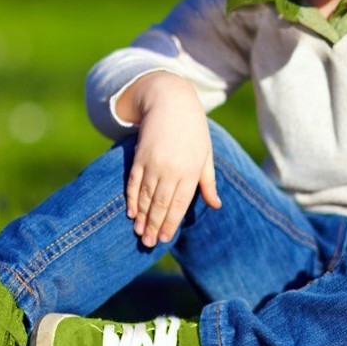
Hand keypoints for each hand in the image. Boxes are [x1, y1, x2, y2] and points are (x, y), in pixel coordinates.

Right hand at [119, 73, 221, 246]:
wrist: (171, 102)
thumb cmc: (194, 131)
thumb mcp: (206, 155)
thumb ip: (208, 182)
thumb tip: (216, 205)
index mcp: (191, 171)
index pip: (179, 204)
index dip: (171, 222)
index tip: (164, 238)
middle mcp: (171, 169)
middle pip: (160, 204)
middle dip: (154, 225)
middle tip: (149, 244)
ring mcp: (153, 163)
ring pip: (145, 196)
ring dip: (141, 217)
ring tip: (139, 233)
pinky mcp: (139, 156)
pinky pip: (133, 182)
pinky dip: (131, 198)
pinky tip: (130, 212)